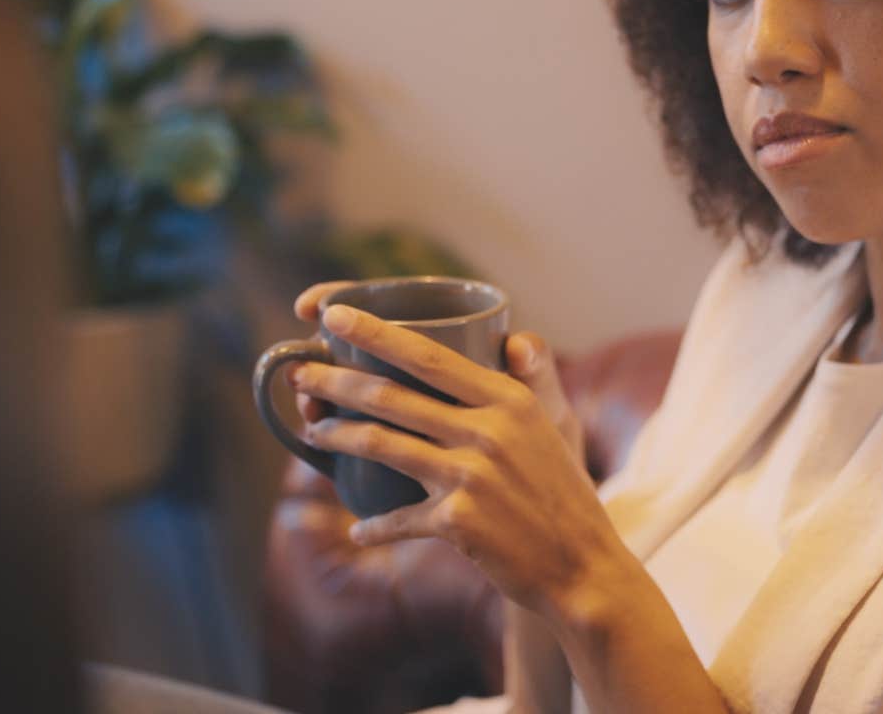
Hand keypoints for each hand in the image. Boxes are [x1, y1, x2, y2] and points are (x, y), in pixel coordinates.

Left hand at [286, 302, 628, 620]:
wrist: (583, 566)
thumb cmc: (564, 492)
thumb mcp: (556, 425)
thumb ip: (530, 380)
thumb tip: (514, 339)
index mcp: (507, 399)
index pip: (428, 354)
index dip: (374, 333)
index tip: (331, 316)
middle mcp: (487, 430)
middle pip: (392, 396)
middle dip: (336, 381)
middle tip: (300, 373)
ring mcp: (471, 476)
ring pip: (383, 445)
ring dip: (338, 437)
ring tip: (313, 431)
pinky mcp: (458, 521)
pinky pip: (399, 517)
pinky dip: (376, 525)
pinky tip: (360, 529)